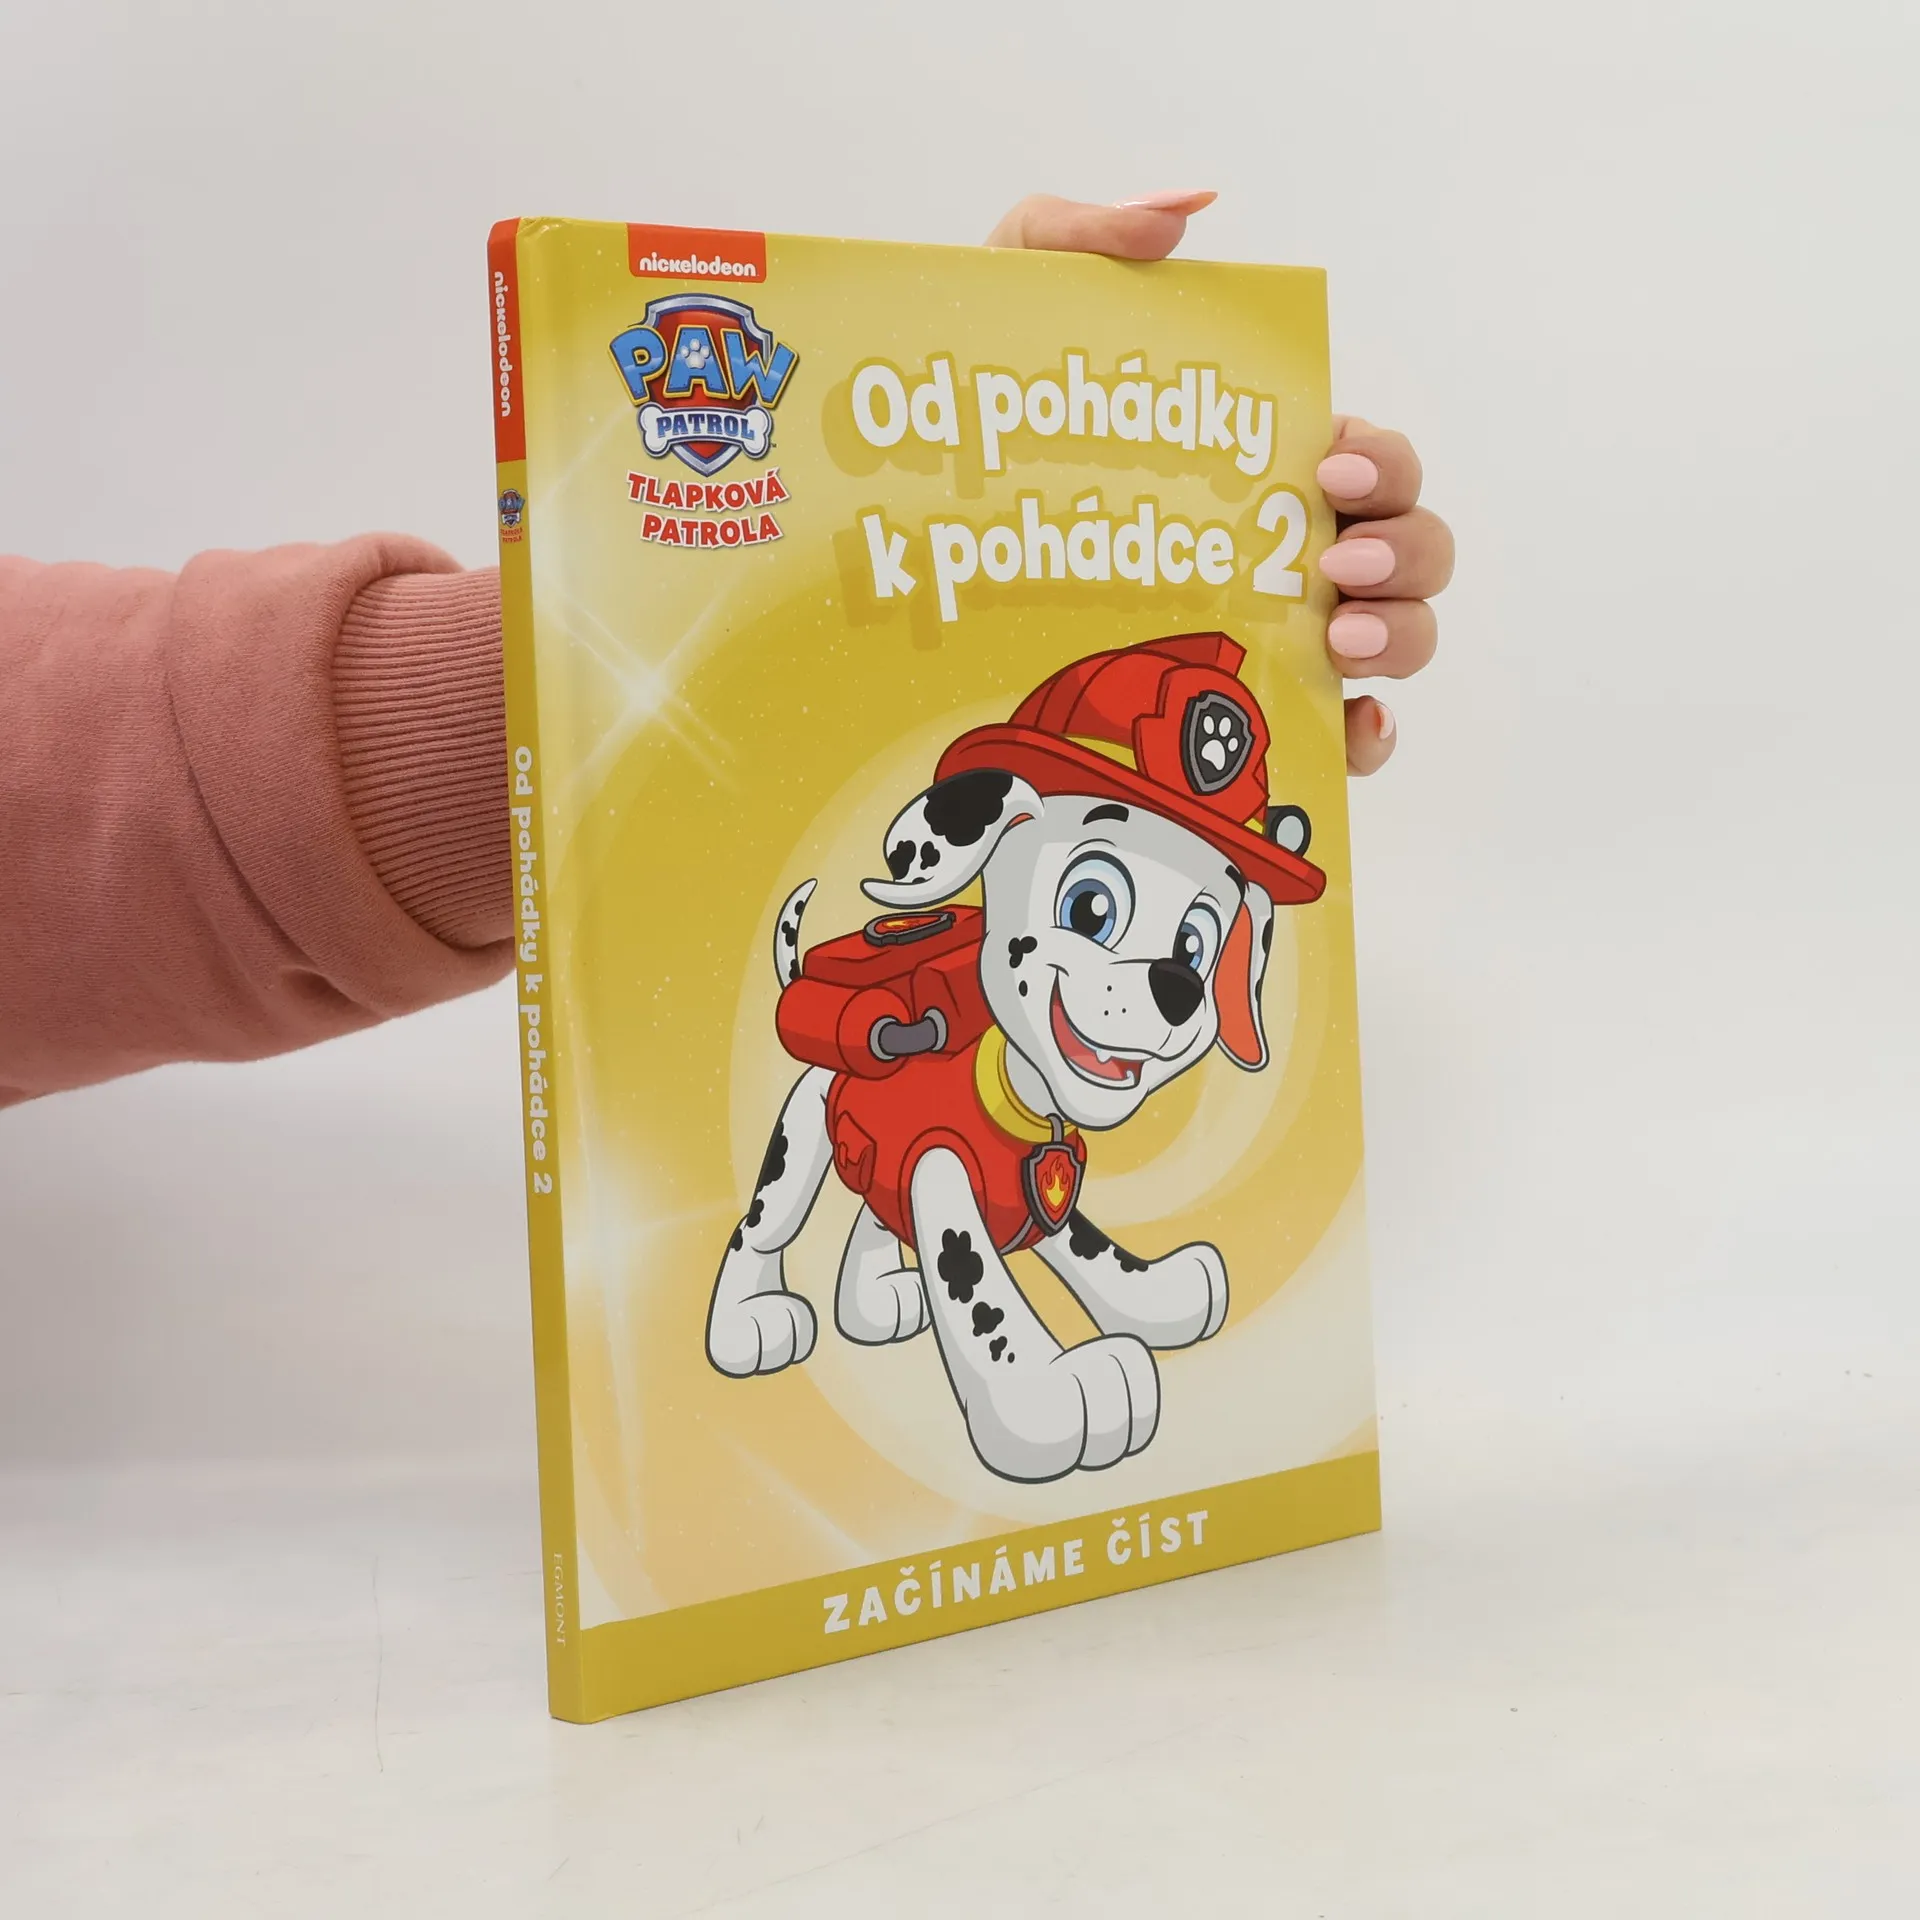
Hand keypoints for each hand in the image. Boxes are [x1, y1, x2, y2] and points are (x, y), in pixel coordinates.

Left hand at [987, 191, 1450, 773]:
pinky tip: (1346, 727)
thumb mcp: (1009, 308)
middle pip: (1414, 548)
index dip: (1385, 461)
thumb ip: (1082, 236)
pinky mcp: (1255, 720)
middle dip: (1405, 549)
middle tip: (1328, 558)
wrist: (906, 542)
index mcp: (1266, 468)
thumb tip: (1184, 217)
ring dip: (1399, 634)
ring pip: (1402, 639)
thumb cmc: (979, 431)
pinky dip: (1368, 738)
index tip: (1332, 462)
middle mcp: (1288, 555)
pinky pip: (1347, 741)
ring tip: (1334, 636)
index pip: (1376, 459)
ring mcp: (1279, 641)